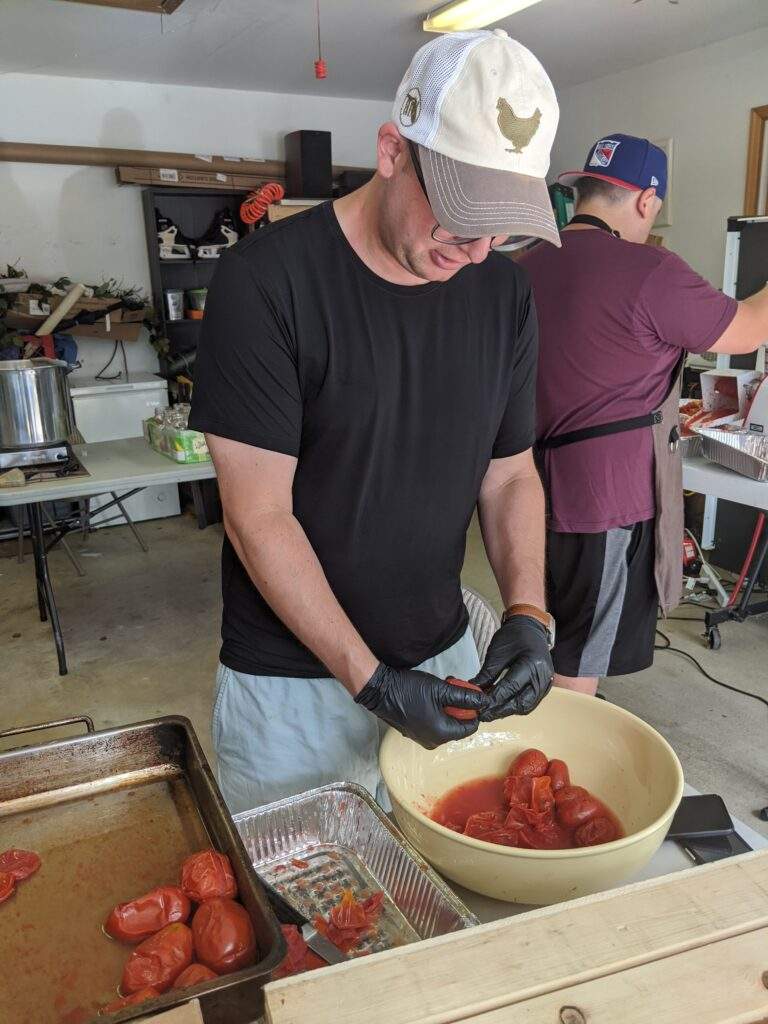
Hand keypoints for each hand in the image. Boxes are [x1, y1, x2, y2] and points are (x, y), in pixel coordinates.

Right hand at [355, 664, 489, 748]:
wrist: (379, 690)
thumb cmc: (410, 690)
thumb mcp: (441, 690)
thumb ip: (465, 697)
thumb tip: (486, 702)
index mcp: (442, 734)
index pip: (470, 727)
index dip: (474, 709)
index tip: (469, 692)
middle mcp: (433, 741)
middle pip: (457, 724)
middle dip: (459, 705)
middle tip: (454, 686)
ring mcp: (421, 738)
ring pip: (445, 722)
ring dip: (448, 705)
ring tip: (442, 687)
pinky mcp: (413, 732)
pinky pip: (433, 723)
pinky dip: (436, 710)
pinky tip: (430, 695)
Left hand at [472, 615, 552, 721]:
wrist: (531, 628)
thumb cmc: (514, 636)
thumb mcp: (497, 652)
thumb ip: (487, 673)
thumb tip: (474, 692)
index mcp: (532, 663)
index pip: (511, 687)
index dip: (494, 699)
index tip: (479, 708)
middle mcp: (543, 676)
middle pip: (521, 702)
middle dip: (501, 710)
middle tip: (484, 715)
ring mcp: (546, 683)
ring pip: (526, 706)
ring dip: (508, 711)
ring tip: (491, 713)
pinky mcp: (545, 687)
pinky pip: (530, 702)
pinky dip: (516, 707)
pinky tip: (502, 707)